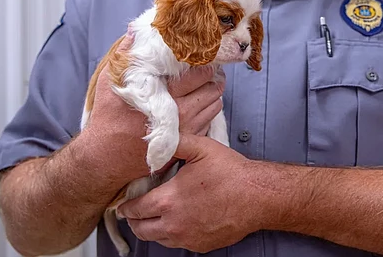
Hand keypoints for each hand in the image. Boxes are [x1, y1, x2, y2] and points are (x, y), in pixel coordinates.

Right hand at [79, 30, 226, 183]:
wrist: (106, 157)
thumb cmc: (108, 118)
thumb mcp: (110, 81)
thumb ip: (125, 54)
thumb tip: (135, 31)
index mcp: (164, 96)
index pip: (200, 74)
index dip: (204, 62)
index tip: (201, 56)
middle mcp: (181, 114)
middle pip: (213, 88)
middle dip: (212, 76)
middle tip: (207, 69)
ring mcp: (187, 131)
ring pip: (215, 104)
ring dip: (212, 93)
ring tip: (204, 85)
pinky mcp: (188, 143)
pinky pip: (210, 121)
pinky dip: (208, 110)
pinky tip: (197, 103)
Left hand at [118, 134, 258, 252]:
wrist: (257, 196)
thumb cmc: (231, 173)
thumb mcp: (201, 148)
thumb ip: (175, 142)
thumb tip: (157, 138)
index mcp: (168, 200)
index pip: (134, 209)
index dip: (126, 205)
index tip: (125, 201)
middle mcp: (174, 224)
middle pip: (140, 230)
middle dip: (134, 220)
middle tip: (135, 210)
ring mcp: (187, 238)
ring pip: (158, 239)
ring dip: (152, 228)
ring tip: (156, 214)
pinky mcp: (200, 245)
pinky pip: (178, 243)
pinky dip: (173, 234)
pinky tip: (179, 219)